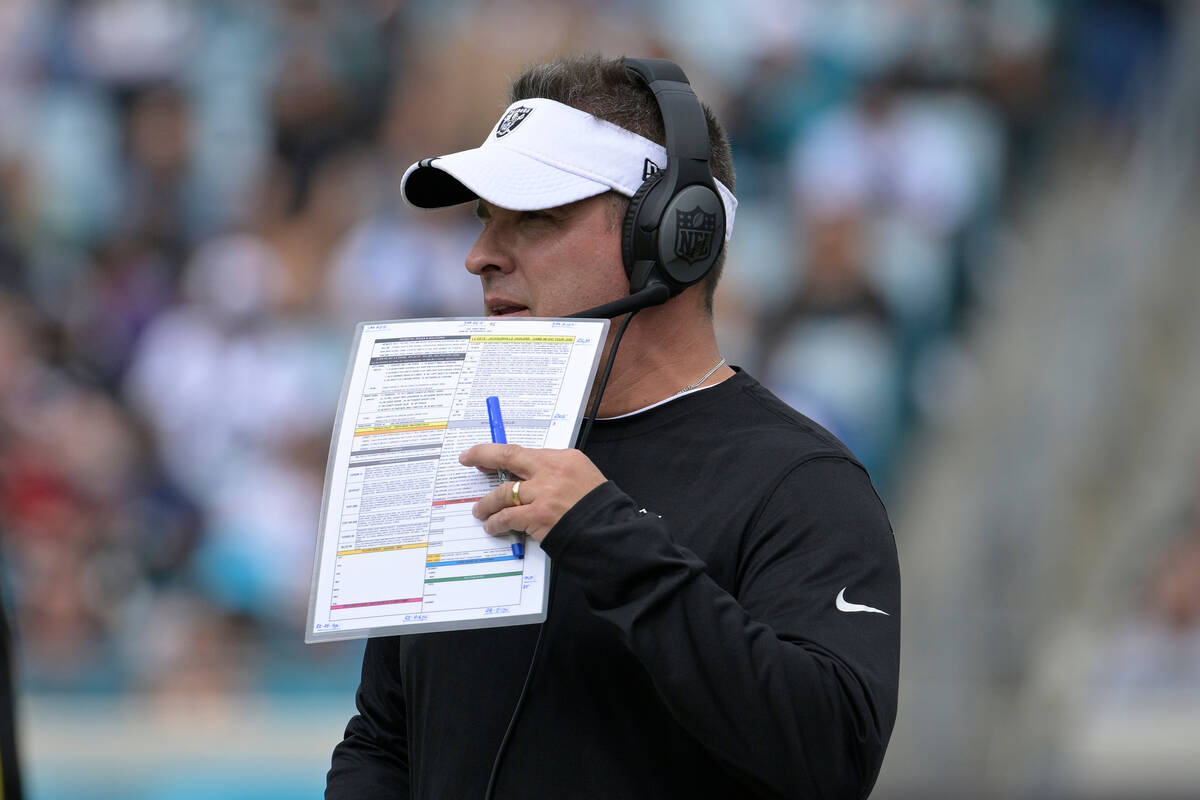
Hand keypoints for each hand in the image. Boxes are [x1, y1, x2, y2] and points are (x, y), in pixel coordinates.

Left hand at [459, 443, 606, 541]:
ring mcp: (543, 492)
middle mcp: (551, 470)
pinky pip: (507, 517)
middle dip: (483, 455)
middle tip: (468, 458)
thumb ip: (558, 474)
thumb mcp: (584, 478)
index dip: (501, 454)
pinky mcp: (538, 515)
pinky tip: (492, 527)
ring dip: (487, 503)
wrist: (611, 531)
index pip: (525, 452)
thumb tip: (532, 480)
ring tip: (480, 511)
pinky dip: (496, 522)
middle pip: (508, 456)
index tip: (487, 455)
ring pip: (503, 492)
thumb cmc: (600, 508)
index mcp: (564, 458)